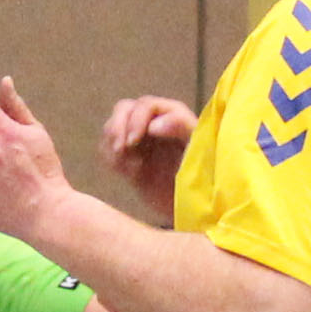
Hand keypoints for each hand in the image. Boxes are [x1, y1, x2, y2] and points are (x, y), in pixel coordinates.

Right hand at [101, 96, 195, 220]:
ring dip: (112, 144)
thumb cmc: (203, 177)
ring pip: (112, 127)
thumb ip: (181, 128)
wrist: (193, 206)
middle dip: (117, 128)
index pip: (145, 105)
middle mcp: (154, 122)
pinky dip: (109, 159)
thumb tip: (154, 124)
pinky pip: (107, 148)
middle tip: (121, 150)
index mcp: (173, 115)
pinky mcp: (128, 157)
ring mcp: (140, 139)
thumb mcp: (197, 149)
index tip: (133, 141)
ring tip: (128, 167)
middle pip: (123, 109)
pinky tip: (126, 174)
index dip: (136, 120)